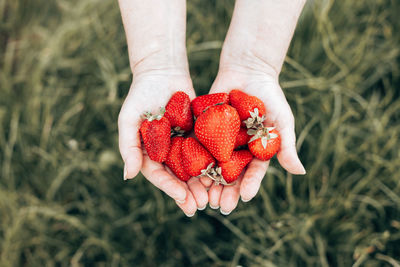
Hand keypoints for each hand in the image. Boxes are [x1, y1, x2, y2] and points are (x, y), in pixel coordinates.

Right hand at [118, 70, 207, 215]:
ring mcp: (182, 143)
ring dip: (201, 183)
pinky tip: (221, 174)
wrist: (162, 71)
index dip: (170, 189)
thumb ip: (128, 147)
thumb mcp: (129, 120)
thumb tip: (128, 176)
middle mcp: (166, 151)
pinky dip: (211, 163)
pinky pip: (205, 150)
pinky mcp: (197, 133)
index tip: (183, 200)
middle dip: (188, 193)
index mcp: (148, 152)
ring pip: (193, 167)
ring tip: (212, 197)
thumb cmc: (141, 94)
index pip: (159, 175)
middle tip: (200, 207)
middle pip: (177, 176)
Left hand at [205, 65, 305, 214]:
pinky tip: (189, 172)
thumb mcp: (282, 120)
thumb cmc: (270, 95)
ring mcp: (219, 141)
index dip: (249, 185)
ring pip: (212, 165)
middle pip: (231, 175)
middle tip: (220, 206)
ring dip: (208, 182)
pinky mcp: (204, 129)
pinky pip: (198, 146)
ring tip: (204, 196)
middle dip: (226, 191)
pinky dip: (194, 160)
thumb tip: (300, 173)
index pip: (252, 173)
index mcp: (255, 151)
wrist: (248, 69)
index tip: (244, 198)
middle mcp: (236, 150)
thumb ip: (286, 146)